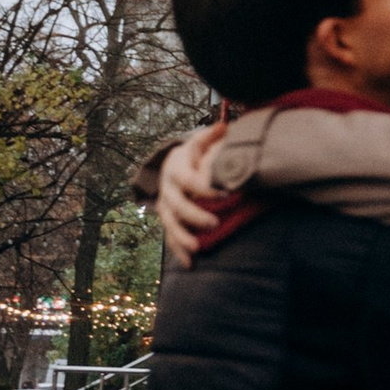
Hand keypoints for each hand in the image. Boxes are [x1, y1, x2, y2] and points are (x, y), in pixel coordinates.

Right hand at [158, 120, 232, 268]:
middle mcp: (167, 190)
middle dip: (194, 216)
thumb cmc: (193, 155)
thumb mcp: (199, 143)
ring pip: (170, 225)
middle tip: (214, 224)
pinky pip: (170, 238)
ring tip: (197, 248)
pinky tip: (191, 264)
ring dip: (182, 238)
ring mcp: (165, 208)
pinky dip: (179, 251)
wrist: (171, 166)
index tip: (223, 194)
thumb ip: (210, 136)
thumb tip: (224, 125)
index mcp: (176, 169)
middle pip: (177, 206)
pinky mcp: (168, 221)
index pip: (189, 180)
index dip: (203, 188)